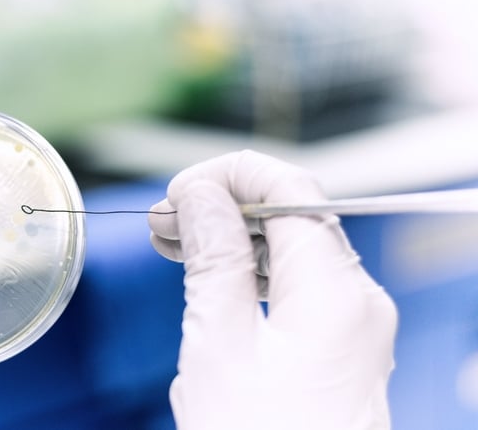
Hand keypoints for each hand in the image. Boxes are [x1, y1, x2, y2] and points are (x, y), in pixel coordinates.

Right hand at [148, 150, 397, 429]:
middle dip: (225, 205)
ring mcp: (351, 325)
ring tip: (176, 246)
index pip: (291, 186)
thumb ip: (214, 259)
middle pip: (292, 215)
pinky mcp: (337, 348)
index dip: (231, 174)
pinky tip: (211, 283)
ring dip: (233, 239)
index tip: (179, 191)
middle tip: (164, 222)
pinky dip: (251, 275)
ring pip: (291, 250)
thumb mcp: (220, 346)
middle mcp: (357, 299)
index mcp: (337, 290)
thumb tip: (201, 194)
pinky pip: (295, 287)